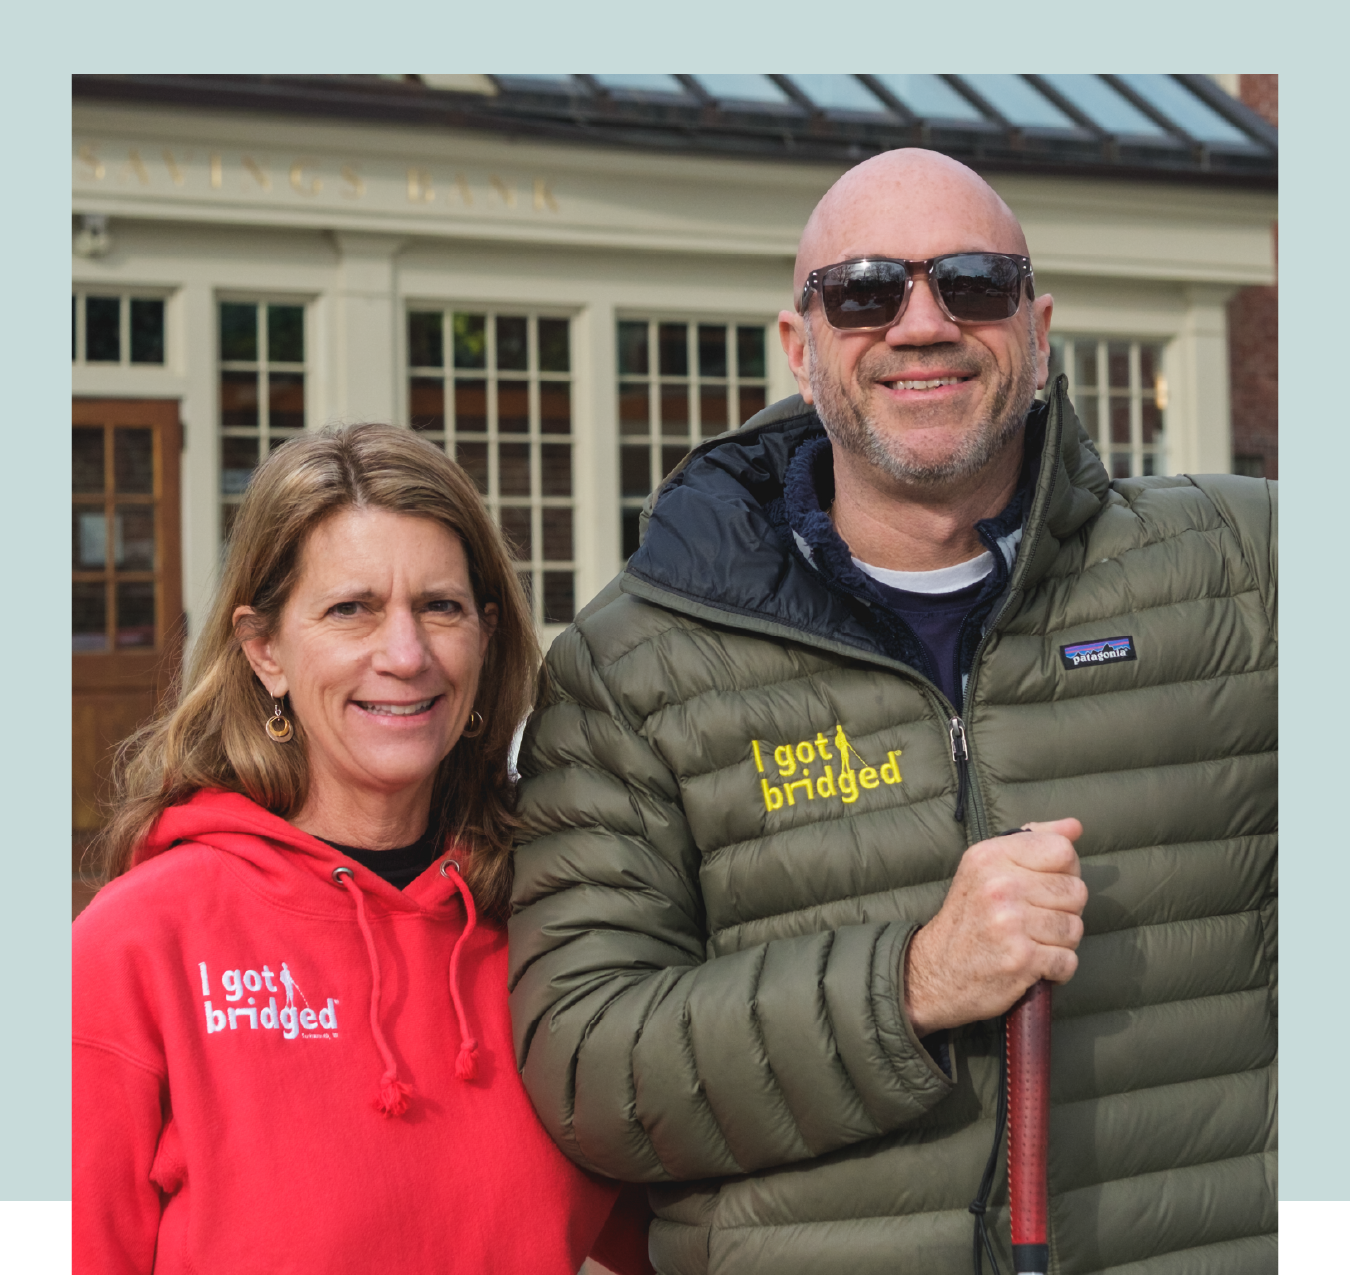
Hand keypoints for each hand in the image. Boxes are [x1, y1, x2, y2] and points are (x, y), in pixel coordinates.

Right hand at [903, 818, 1085, 1036]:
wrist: (936, 971)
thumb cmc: (968, 918)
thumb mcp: (987, 867)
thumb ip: (1032, 841)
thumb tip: (1075, 826)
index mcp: (991, 856)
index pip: (1062, 851)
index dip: (1064, 871)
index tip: (1043, 886)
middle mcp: (999, 885)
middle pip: (1075, 891)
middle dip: (1063, 910)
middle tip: (1033, 920)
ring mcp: (1010, 923)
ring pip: (1074, 927)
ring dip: (1060, 942)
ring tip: (1031, 942)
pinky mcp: (1021, 959)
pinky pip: (1068, 961)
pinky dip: (1056, 969)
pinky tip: (1032, 965)